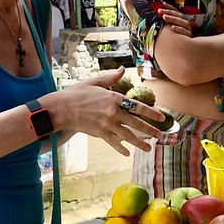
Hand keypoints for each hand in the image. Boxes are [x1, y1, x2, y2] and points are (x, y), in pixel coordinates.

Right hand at [47, 68, 164, 156]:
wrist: (62, 108)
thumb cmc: (76, 93)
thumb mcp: (94, 81)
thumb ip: (110, 77)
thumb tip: (123, 69)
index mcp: (114, 98)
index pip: (137, 106)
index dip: (151, 113)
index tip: (161, 118)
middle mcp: (114, 112)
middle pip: (136, 123)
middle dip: (149, 130)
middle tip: (160, 136)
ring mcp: (107, 124)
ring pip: (128, 135)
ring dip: (140, 143)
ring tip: (149, 148)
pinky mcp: (100, 133)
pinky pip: (114, 142)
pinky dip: (121, 148)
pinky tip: (128, 153)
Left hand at [158, 5, 196, 36]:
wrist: (187, 49)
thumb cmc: (178, 39)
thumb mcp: (173, 30)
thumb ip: (168, 24)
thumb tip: (159, 18)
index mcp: (181, 21)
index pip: (176, 12)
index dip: (170, 7)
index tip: (162, 3)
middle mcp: (185, 24)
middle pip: (178, 15)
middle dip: (169, 12)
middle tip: (160, 11)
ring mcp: (188, 30)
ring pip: (182, 22)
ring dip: (173, 19)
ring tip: (164, 17)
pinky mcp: (189, 37)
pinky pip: (185, 32)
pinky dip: (178, 29)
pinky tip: (172, 27)